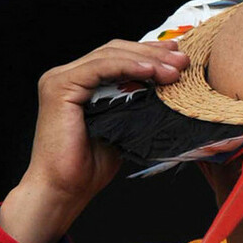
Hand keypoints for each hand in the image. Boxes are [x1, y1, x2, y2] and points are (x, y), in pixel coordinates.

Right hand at [0, 40, 187, 242]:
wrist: (63, 190)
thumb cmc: (89, 169)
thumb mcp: (122, 131)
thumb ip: (135, 108)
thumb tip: (168, 95)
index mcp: (81, 84)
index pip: (118, 59)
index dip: (149, 55)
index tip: (178, 60)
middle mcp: (68, 76)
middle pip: (115, 52)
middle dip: (152, 53)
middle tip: (183, 60)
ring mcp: (61, 79)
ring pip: (109, 56)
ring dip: (146, 60)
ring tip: (174, 68)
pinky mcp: (59, 86)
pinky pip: (99, 68)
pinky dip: (127, 67)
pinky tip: (150, 71)